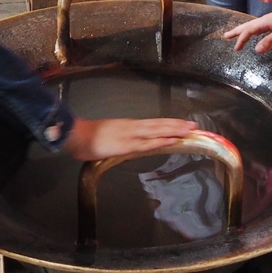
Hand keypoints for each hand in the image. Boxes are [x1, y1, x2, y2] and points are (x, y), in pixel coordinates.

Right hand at [63, 117, 198, 160]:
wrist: (76, 135)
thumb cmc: (89, 138)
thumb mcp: (110, 139)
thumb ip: (122, 142)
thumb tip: (132, 147)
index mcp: (129, 126)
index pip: (154, 124)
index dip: (170, 124)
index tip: (184, 124)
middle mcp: (133, 127)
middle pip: (160, 125)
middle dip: (178, 125)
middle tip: (195, 125)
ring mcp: (131, 134)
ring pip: (157, 131)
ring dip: (174, 130)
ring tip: (189, 130)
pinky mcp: (126, 144)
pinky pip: (148, 143)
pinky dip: (161, 140)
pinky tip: (172, 140)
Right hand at [223, 5, 271, 52]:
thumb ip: (268, 41)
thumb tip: (256, 50)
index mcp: (263, 22)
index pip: (248, 31)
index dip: (241, 40)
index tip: (236, 49)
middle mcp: (264, 20)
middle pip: (246, 26)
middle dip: (236, 32)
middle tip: (225, 36)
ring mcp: (270, 21)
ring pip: (253, 26)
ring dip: (244, 31)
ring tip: (237, 34)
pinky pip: (260, 27)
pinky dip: (253, 31)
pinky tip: (256, 34)